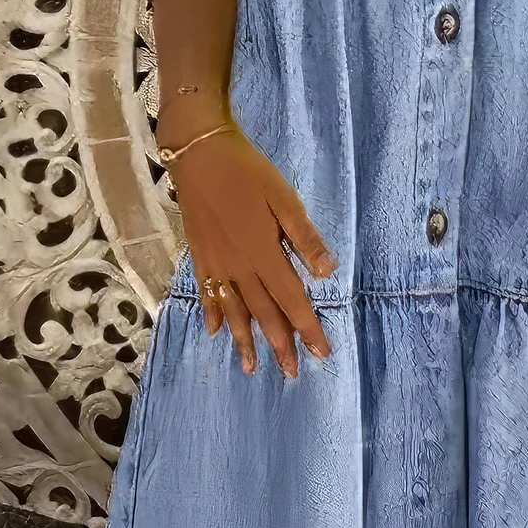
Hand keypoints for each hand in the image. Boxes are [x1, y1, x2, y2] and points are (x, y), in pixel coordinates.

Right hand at [163, 115, 337, 378]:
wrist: (200, 154)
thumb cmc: (248, 172)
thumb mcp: (284, 198)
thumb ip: (305, 237)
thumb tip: (328, 273)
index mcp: (263, 253)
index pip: (292, 300)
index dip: (307, 328)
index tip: (321, 353)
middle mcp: (238, 266)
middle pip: (263, 313)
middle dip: (279, 345)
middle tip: (291, 373)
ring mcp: (216, 264)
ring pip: (234, 310)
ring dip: (245, 340)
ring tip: (252, 367)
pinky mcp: (200, 255)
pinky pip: (208, 293)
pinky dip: (212, 314)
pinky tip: (214, 332)